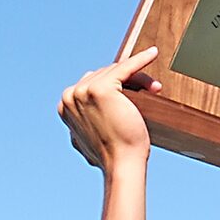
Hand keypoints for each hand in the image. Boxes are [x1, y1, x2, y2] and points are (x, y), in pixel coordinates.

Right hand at [59, 50, 160, 171]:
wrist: (122, 165)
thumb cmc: (111, 155)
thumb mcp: (88, 138)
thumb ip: (83, 125)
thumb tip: (79, 129)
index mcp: (65, 104)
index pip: (92, 82)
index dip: (116, 86)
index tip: (134, 94)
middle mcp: (71, 95)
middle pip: (104, 73)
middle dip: (128, 81)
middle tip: (150, 92)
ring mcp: (84, 90)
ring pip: (116, 71)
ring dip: (138, 78)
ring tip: (154, 89)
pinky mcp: (102, 88)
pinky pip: (126, 67)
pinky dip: (140, 60)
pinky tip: (152, 54)